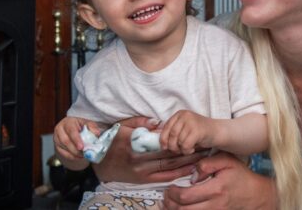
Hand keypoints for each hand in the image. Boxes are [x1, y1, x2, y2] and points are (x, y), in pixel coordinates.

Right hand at [54, 116, 99, 160]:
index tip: (81, 147)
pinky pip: (62, 153)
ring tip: (83, 155)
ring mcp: (56, 138)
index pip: (71, 131)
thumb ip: (92, 127)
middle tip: (83, 153)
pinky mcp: (56, 145)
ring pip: (63, 148)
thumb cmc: (81, 125)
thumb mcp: (87, 123)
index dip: (76, 140)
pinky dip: (70, 156)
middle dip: (75, 149)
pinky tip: (78, 157)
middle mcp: (60, 129)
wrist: (73, 127)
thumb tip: (97, 133)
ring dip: (73, 153)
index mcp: (68, 122)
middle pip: (65, 141)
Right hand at [92, 116, 208, 183]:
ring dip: (186, 163)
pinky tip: (189, 170)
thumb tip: (159, 122)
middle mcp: (140, 159)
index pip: (163, 142)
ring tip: (202, 157)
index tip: (194, 135)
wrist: (98, 162)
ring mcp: (142, 171)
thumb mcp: (123, 126)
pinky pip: (163, 178)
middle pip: (170, 155)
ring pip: (169, 167)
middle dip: (188, 151)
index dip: (180, 139)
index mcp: (136, 144)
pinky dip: (177, 174)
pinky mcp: (142, 180)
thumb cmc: (110, 140)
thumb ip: (141, 122)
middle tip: (204, 146)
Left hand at [160, 110, 217, 154]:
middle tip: (178, 150)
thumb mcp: (184, 128)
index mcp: (179, 114)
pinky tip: (192, 149)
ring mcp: (191, 122)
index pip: (166, 127)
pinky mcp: (197, 130)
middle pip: (171, 135)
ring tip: (188, 148)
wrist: (217, 131)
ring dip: (181, 149)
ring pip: (179, 141)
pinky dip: (187, 151)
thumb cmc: (199, 132)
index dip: (163, 139)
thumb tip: (162, 144)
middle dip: (173, 146)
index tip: (165, 147)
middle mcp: (185, 116)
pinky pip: (186, 145)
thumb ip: (174, 132)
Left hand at [163, 152, 276, 209]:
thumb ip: (208, 163)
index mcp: (216, 189)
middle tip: (165, 196)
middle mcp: (214, 204)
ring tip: (169, 203)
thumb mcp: (227, 161)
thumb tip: (193, 173)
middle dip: (170, 204)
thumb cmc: (240, 175)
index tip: (169, 187)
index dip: (173, 193)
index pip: (186, 196)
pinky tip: (180, 208)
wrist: (254, 194)